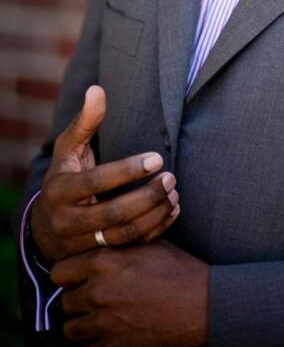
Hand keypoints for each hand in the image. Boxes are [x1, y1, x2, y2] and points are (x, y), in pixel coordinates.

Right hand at [31, 85, 179, 261]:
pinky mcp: (98, 257)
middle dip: (146, 196)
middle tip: (171, 177)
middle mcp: (66, 222)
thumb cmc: (64, 175)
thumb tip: (97, 89)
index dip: (128, 170)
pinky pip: (130, 248)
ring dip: (154, 215)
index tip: (157, 157)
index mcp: (59, 190)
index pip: (96, 182)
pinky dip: (155, 231)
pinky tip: (173, 210)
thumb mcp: (68, 148)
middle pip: (113, 214)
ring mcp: (81, 244)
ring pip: (123, 235)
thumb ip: (85, 121)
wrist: (47, 226)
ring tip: (174, 193)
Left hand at [54, 240, 208, 346]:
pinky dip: (93, 342)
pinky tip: (109, 332)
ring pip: (71, 328)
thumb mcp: (149, 244)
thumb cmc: (179, 270)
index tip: (79, 275)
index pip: (60, 270)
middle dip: (77, 298)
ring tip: (99, 316)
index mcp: (103, 262)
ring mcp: (102, 322)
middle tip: (93, 296)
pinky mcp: (112, 346)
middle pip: (65, 300)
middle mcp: (96, 292)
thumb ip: (121, 241)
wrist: (201, 305)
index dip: (69, 273)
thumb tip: (107, 230)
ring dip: (82, 322)